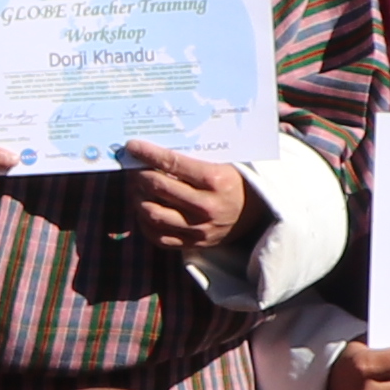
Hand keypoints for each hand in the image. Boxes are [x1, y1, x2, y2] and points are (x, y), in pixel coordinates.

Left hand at [121, 144, 258, 254]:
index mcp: (216, 180)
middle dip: (139, 174)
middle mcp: (206, 206)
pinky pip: (158, 237)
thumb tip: (156, 145)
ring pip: (153, 214)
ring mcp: (199, 229)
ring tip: (137, 188)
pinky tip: (145, 208)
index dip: (148, 153)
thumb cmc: (235, 179)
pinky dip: (145, 222)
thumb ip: (194, 155)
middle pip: (158, 188)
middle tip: (133, 167)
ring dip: (138, 198)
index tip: (132, 146)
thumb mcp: (223, 162)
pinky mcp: (193, 244)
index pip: (173, 163)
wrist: (257, 213)